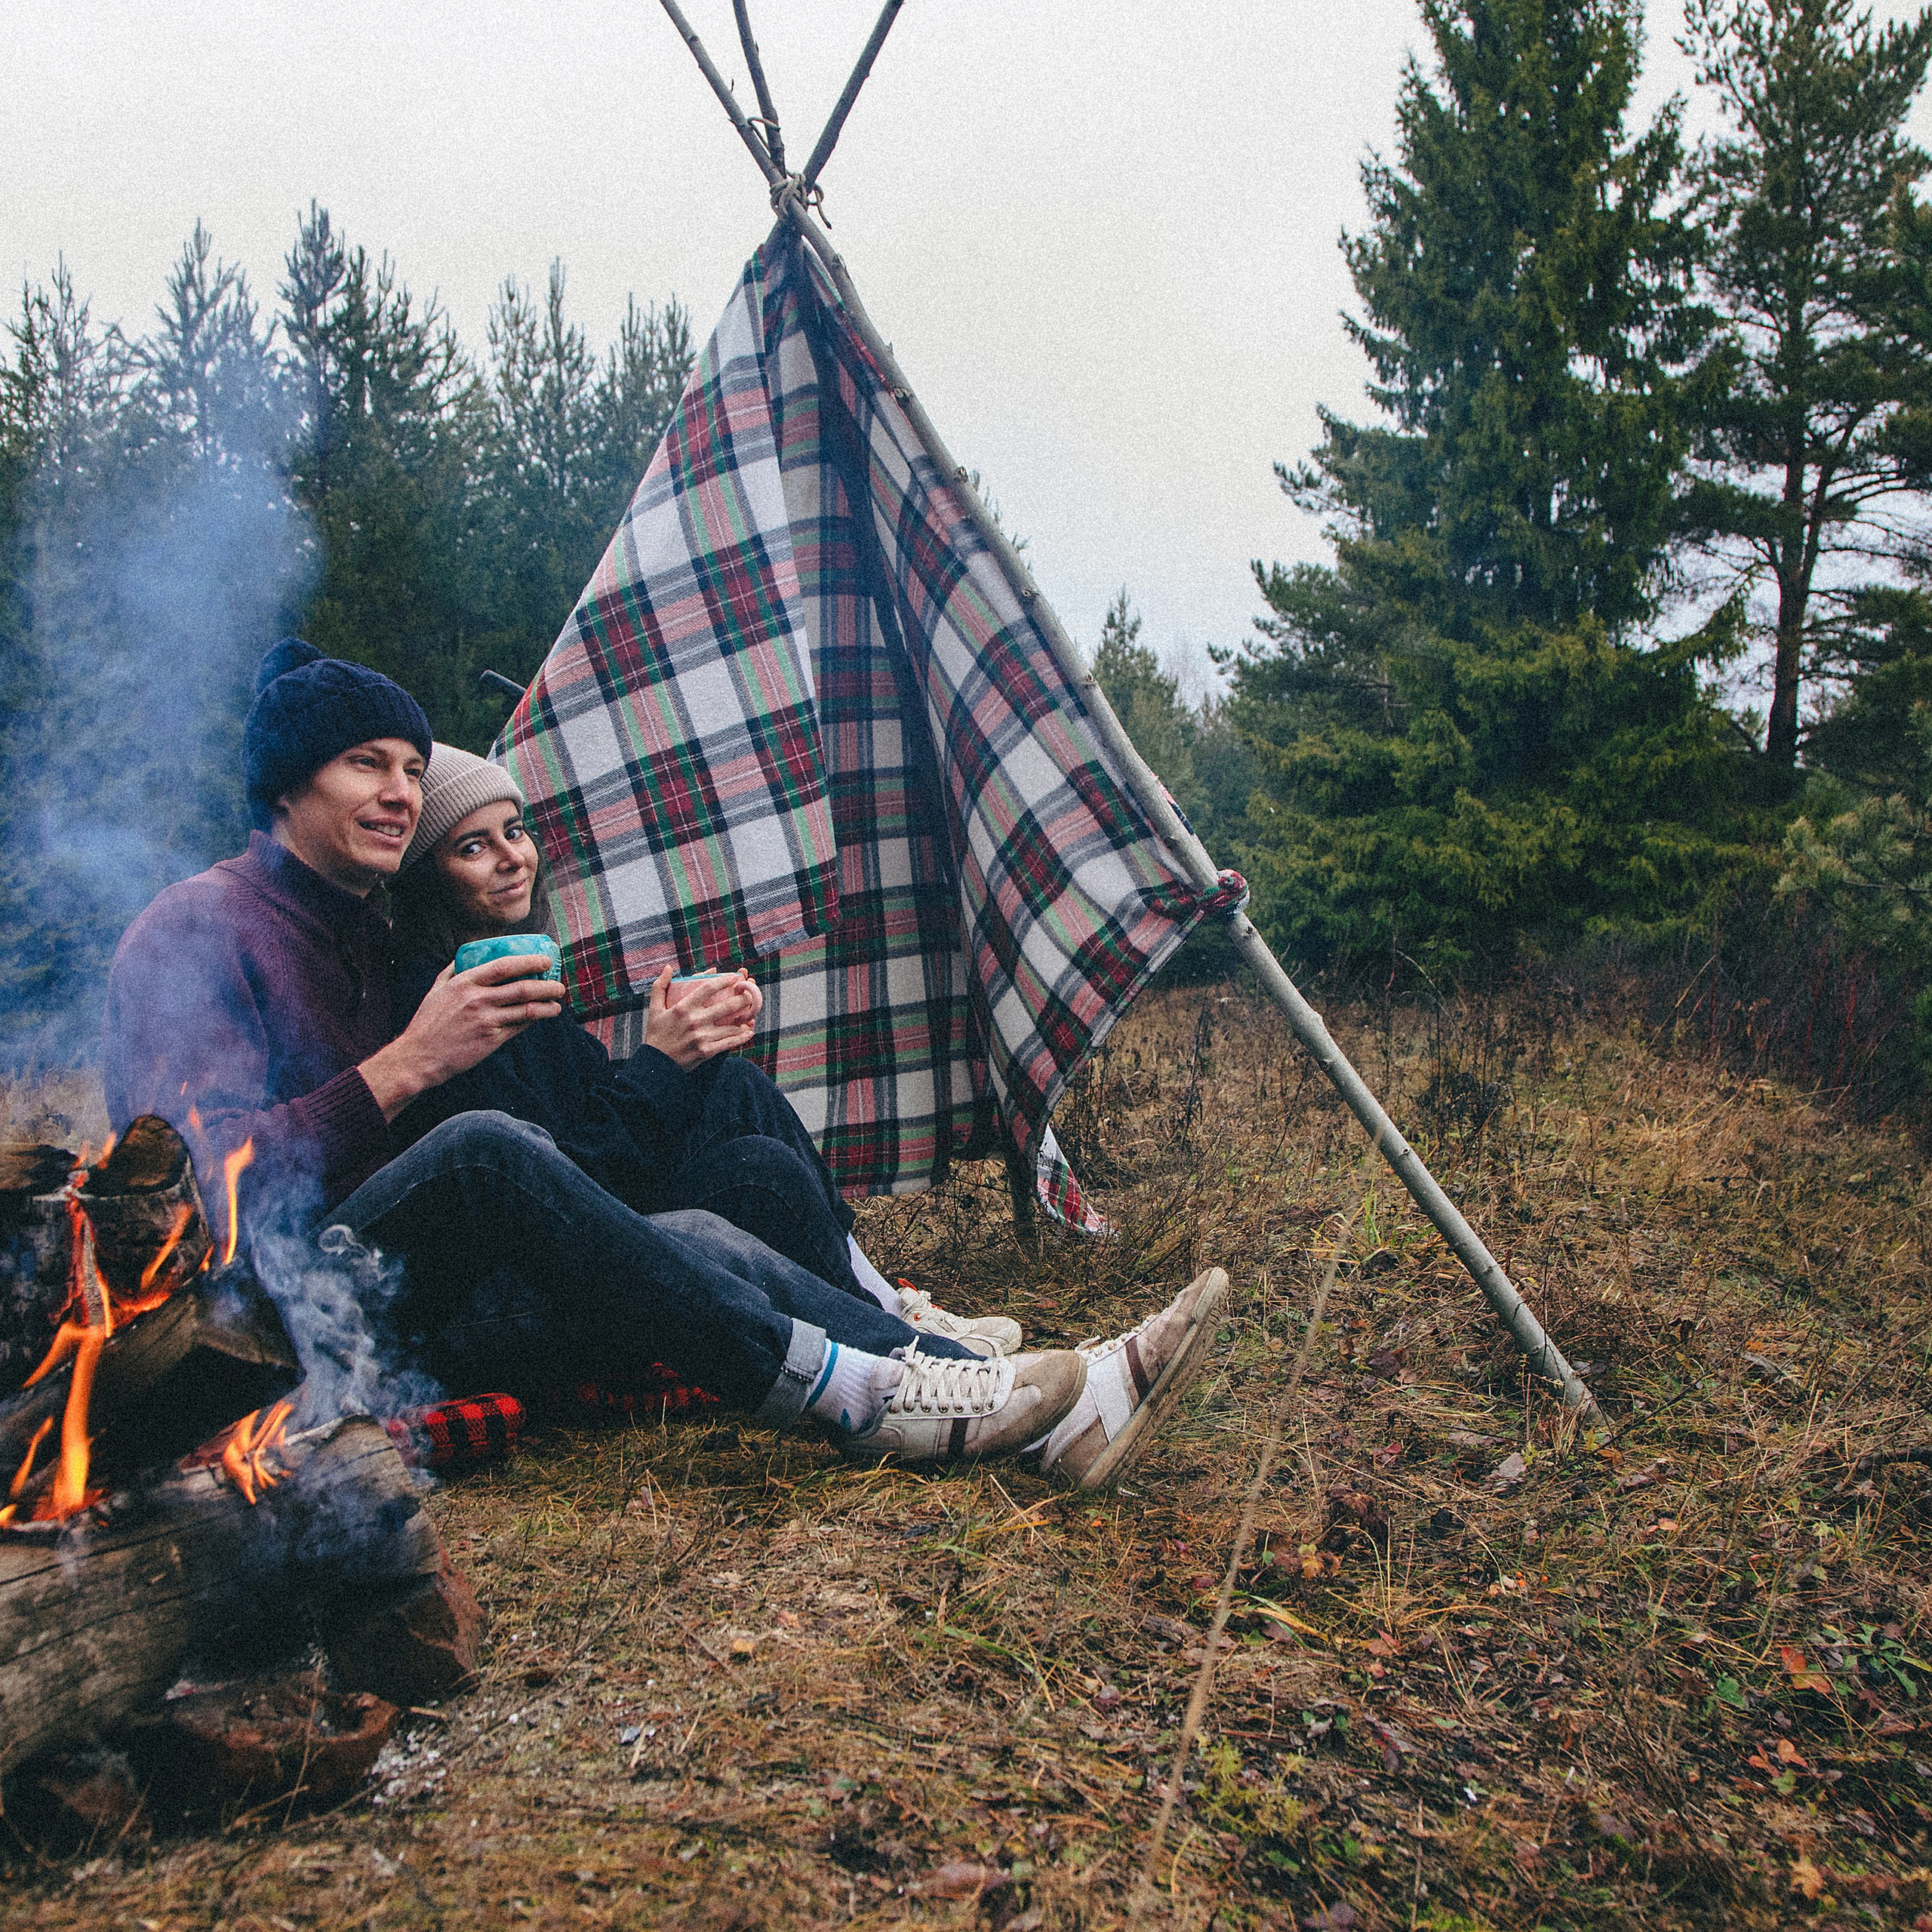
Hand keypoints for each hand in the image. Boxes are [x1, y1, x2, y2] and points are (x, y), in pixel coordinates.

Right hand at [360, 954, 564, 1119]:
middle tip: (559, 985)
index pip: (504, 966)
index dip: (529, 961)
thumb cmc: (427, 1023)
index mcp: (465, 982)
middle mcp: (478, 999)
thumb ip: (452, 971)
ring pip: (527, 1009)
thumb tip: (466, 956)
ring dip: (548, 1006)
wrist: (419, 1057)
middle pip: (523, 988)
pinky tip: (541, 1017)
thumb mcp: (436, 990)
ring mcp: (486, 1021)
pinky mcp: (491, 1040)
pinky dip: (533, 1021)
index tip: (545, 960)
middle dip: (547, 985)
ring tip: (557, 1004)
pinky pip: (519, 1027)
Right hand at [643, 966, 758, 1070]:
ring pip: (730, 1025)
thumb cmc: (655, 1034)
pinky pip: (728, 1043)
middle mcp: (694, 1021)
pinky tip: (749, 1032)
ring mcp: (701, 1037)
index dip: (724, 980)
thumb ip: (660, 986)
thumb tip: (668, 967)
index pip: (708, 988)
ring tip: (753, 1012)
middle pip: (726, 1005)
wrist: (655, 1063)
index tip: (735, 977)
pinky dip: (740, 1037)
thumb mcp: (654, 1008)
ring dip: (745, 1019)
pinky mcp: (706, 1051)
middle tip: (751, 994)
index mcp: (683, 1007)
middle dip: (742, 998)